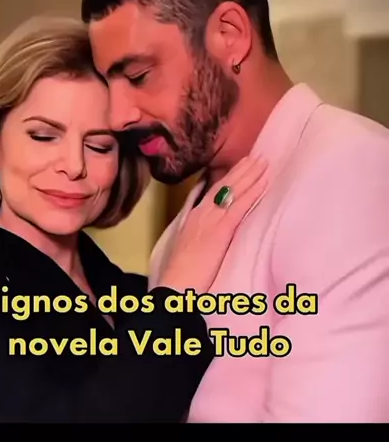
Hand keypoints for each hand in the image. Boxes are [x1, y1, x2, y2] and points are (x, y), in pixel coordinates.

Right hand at [159, 156, 268, 295]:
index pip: (212, 190)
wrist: (176, 285)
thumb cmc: (180, 272)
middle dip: (241, 170)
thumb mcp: (182, 245)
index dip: (228, 177)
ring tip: (264, 162)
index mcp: (192, 216)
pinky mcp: (221, 230)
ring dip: (250, 175)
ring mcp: (210, 219)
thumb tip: (200, 222)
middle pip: (224, 185)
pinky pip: (240, 207)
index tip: (240, 165)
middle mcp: (201, 212)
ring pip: (233, 191)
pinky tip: (265, 183)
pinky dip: (253, 193)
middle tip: (256, 156)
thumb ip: (193, 229)